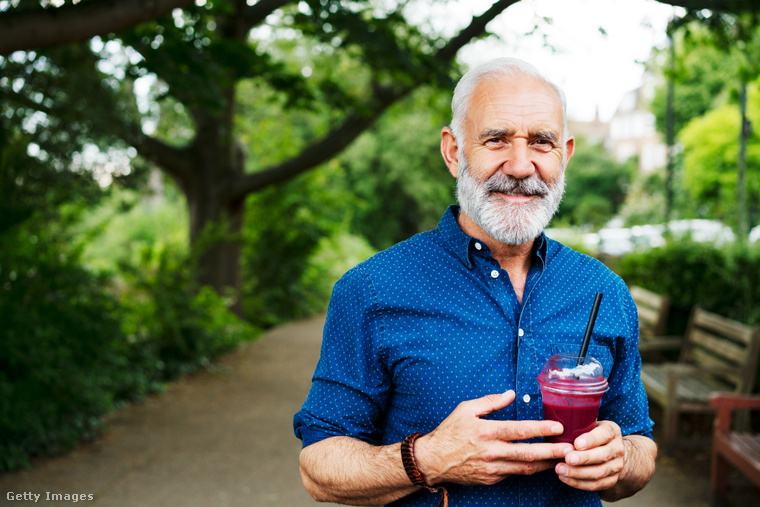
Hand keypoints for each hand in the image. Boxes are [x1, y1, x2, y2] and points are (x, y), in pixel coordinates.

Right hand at [415, 390, 572, 485]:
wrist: (433, 460)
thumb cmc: (449, 432)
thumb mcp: (466, 409)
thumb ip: (490, 401)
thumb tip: (511, 394)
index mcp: (487, 432)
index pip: (520, 430)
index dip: (541, 429)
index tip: (558, 427)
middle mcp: (492, 452)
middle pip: (528, 453)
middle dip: (552, 452)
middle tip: (571, 450)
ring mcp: (492, 468)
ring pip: (525, 468)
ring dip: (546, 464)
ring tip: (563, 460)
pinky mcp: (491, 479)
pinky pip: (514, 474)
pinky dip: (529, 470)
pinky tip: (540, 465)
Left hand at [555, 420, 625, 490]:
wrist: (611, 451)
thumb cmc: (592, 434)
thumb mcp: (590, 424)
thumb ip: (578, 424)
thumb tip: (554, 425)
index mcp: (612, 431)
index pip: (604, 434)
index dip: (591, 440)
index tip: (576, 444)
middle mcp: (617, 448)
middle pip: (602, 455)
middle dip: (583, 458)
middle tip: (567, 458)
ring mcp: (616, 466)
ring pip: (598, 472)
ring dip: (578, 473)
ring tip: (560, 469)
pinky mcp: (612, 480)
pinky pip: (596, 485)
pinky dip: (579, 483)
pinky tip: (565, 478)